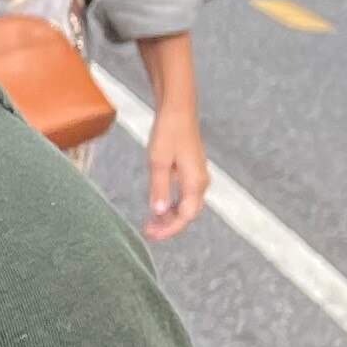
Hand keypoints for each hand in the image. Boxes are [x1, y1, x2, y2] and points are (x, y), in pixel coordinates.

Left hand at [142, 105, 209, 241]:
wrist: (178, 111)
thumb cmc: (168, 133)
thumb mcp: (158, 161)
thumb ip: (159, 187)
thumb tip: (158, 211)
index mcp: (195, 181)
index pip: (186, 215)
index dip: (170, 229)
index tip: (151, 234)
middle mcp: (200, 182)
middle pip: (187, 213)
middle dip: (168, 225)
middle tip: (147, 231)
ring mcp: (197, 177)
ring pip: (185, 205)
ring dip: (168, 216)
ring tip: (149, 224)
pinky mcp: (191, 172)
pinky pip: (184, 196)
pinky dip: (171, 205)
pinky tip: (157, 208)